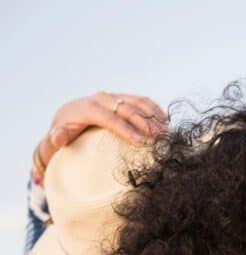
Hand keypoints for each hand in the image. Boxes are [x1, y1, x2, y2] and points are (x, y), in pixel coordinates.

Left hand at [37, 91, 167, 170]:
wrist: (71, 114)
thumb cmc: (67, 129)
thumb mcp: (59, 135)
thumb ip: (57, 137)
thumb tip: (57, 138)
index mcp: (88, 108)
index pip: (110, 118)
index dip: (125, 130)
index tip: (140, 143)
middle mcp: (102, 98)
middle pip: (126, 109)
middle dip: (144, 123)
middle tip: (159, 138)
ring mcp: (114, 96)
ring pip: (136, 102)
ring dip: (153, 115)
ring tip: (166, 131)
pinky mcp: (123, 98)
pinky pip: (141, 100)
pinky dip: (154, 109)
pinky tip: (165, 120)